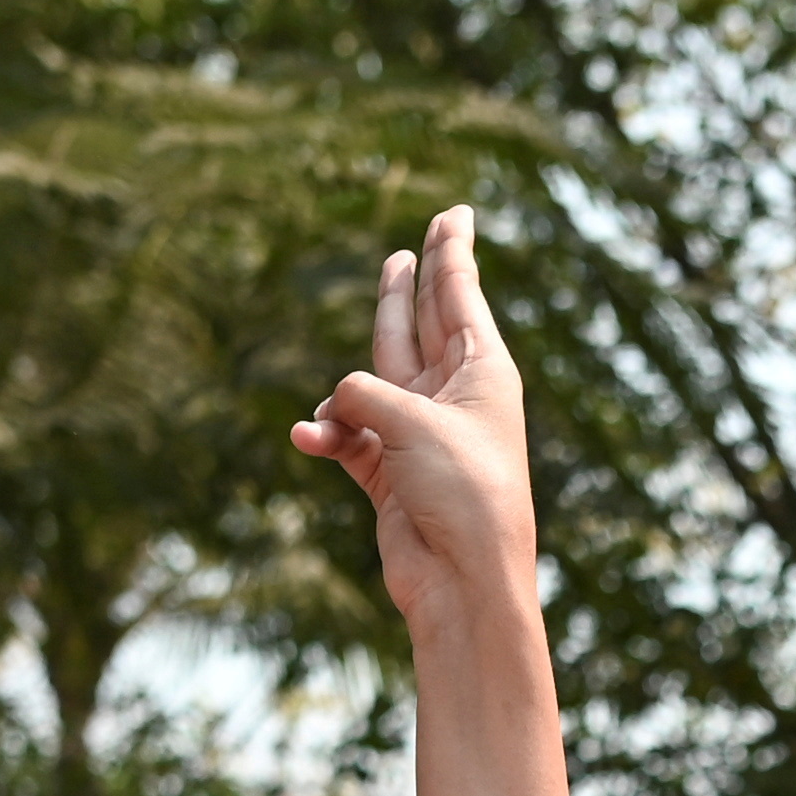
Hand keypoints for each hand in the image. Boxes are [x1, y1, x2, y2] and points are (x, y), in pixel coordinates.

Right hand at [292, 208, 540, 652]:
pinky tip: (313, 435)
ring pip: (379, 377)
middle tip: (408, 250)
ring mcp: (419, 435)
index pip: (460, 295)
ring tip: (335, 385)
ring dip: (357, 366)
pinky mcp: (389, 474)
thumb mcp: (413, 422)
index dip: (452, 251)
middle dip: (412, 288)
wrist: (462, 582)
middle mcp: (453, 398)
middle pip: (421, 326)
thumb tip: (331, 403)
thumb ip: (365, 393)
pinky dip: (330, 433)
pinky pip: (349, 436)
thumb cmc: (460, 494)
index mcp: (482, 372)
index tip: (457, 213)